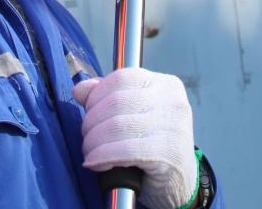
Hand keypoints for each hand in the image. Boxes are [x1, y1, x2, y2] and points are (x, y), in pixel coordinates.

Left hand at [73, 68, 197, 208]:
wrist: (181, 183)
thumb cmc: (154, 148)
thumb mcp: (134, 116)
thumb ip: (108, 98)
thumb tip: (80, 90)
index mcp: (166, 85)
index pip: (121, 78)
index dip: (96, 96)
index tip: (89, 114)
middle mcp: (173, 101)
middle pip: (116, 101)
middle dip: (92, 122)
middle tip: (88, 140)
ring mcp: (174, 125)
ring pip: (116, 125)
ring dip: (94, 142)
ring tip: (90, 154)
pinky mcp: (169, 152)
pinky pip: (124, 150)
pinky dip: (103, 156)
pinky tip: (96, 163)